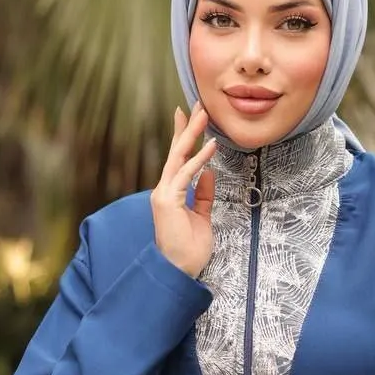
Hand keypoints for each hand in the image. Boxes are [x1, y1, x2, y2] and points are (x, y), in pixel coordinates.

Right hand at [150, 103, 216, 278]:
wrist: (178, 270)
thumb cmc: (189, 249)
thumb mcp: (201, 217)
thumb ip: (203, 195)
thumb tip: (209, 173)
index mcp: (170, 193)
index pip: (177, 159)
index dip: (183, 136)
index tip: (188, 115)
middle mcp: (163, 189)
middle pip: (176, 151)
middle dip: (187, 126)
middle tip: (198, 104)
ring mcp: (163, 194)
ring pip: (178, 157)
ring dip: (193, 135)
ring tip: (205, 115)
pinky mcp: (168, 201)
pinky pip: (186, 175)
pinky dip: (199, 160)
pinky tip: (211, 146)